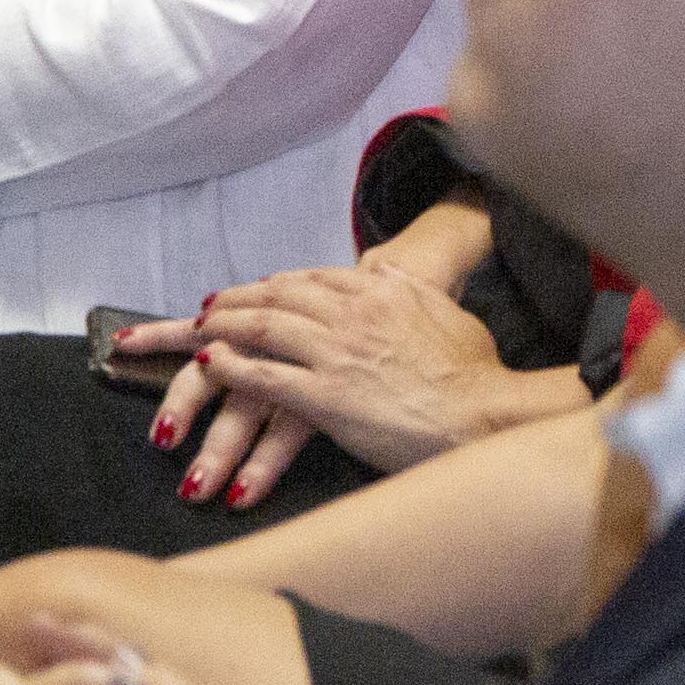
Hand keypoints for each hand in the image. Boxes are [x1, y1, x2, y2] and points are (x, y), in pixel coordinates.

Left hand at [117, 234, 528, 503]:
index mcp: (382, 292)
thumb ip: (410, 290)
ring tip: (200, 329)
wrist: (484, 414)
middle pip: (279, 296)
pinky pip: (265, 376)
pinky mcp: (325, 397)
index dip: (279, 283)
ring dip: (226, 326)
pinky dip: (233, 367)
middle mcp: (352, 314)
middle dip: (240, 299)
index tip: (260, 289)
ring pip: (264, 328)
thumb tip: (387, 269)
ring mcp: (336, 354)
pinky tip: (213, 365)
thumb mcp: (445, 314)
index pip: (314, 278)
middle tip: (212, 305)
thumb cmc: (474, 373)